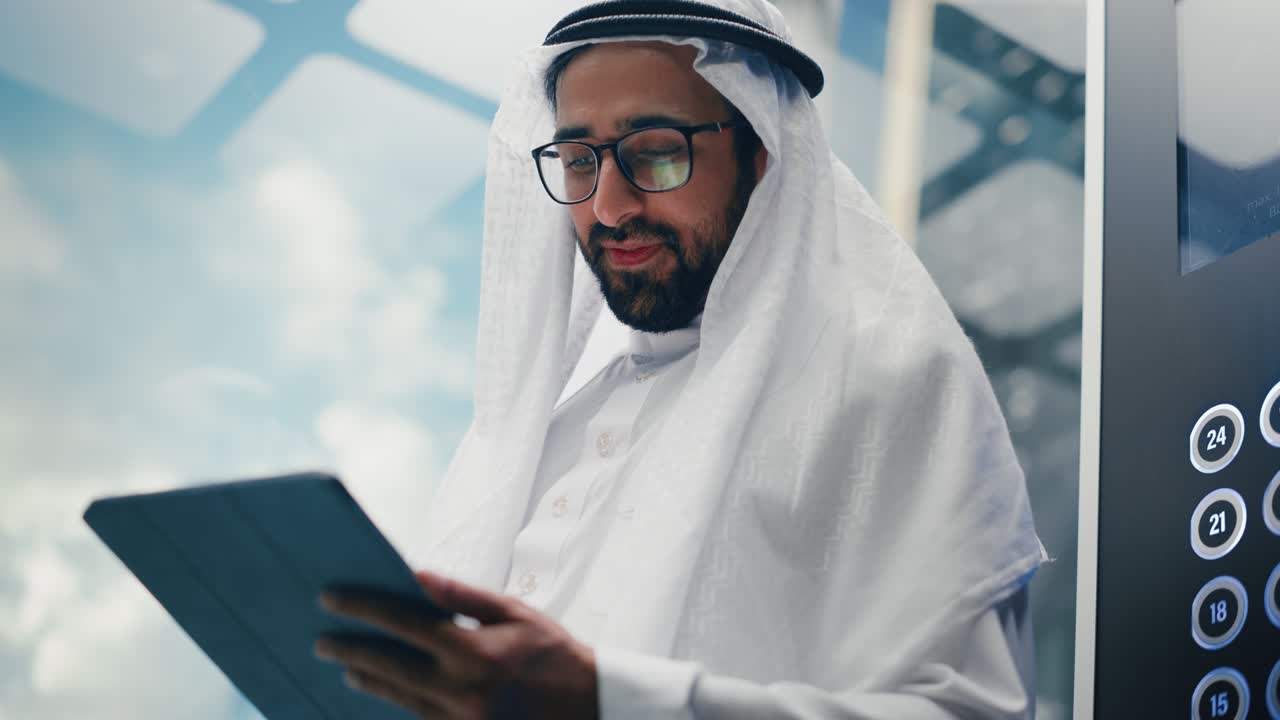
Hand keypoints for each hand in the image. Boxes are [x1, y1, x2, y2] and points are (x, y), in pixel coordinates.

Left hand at [315, 570, 598, 719]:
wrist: (592, 708)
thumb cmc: (554, 653)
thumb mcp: (515, 613)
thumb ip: (464, 596)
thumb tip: (417, 574)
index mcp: (473, 650)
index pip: (401, 623)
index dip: (361, 608)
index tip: (330, 598)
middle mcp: (462, 690)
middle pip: (388, 668)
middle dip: (351, 651)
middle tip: (322, 641)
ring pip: (400, 700)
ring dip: (370, 682)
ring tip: (348, 670)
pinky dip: (401, 705)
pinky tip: (386, 695)